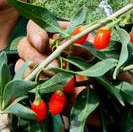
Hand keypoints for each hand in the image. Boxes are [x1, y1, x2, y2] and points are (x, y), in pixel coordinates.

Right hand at [16, 21, 132, 120]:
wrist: (110, 104)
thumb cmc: (107, 73)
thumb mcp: (104, 57)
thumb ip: (92, 48)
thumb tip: (75, 43)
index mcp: (58, 37)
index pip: (35, 27)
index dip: (36, 33)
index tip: (44, 43)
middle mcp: (45, 52)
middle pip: (24, 46)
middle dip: (35, 56)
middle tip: (51, 67)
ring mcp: (39, 73)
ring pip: (22, 66)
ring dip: (35, 74)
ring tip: (56, 84)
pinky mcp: (39, 93)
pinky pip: (25, 89)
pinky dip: (34, 92)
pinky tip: (48, 99)